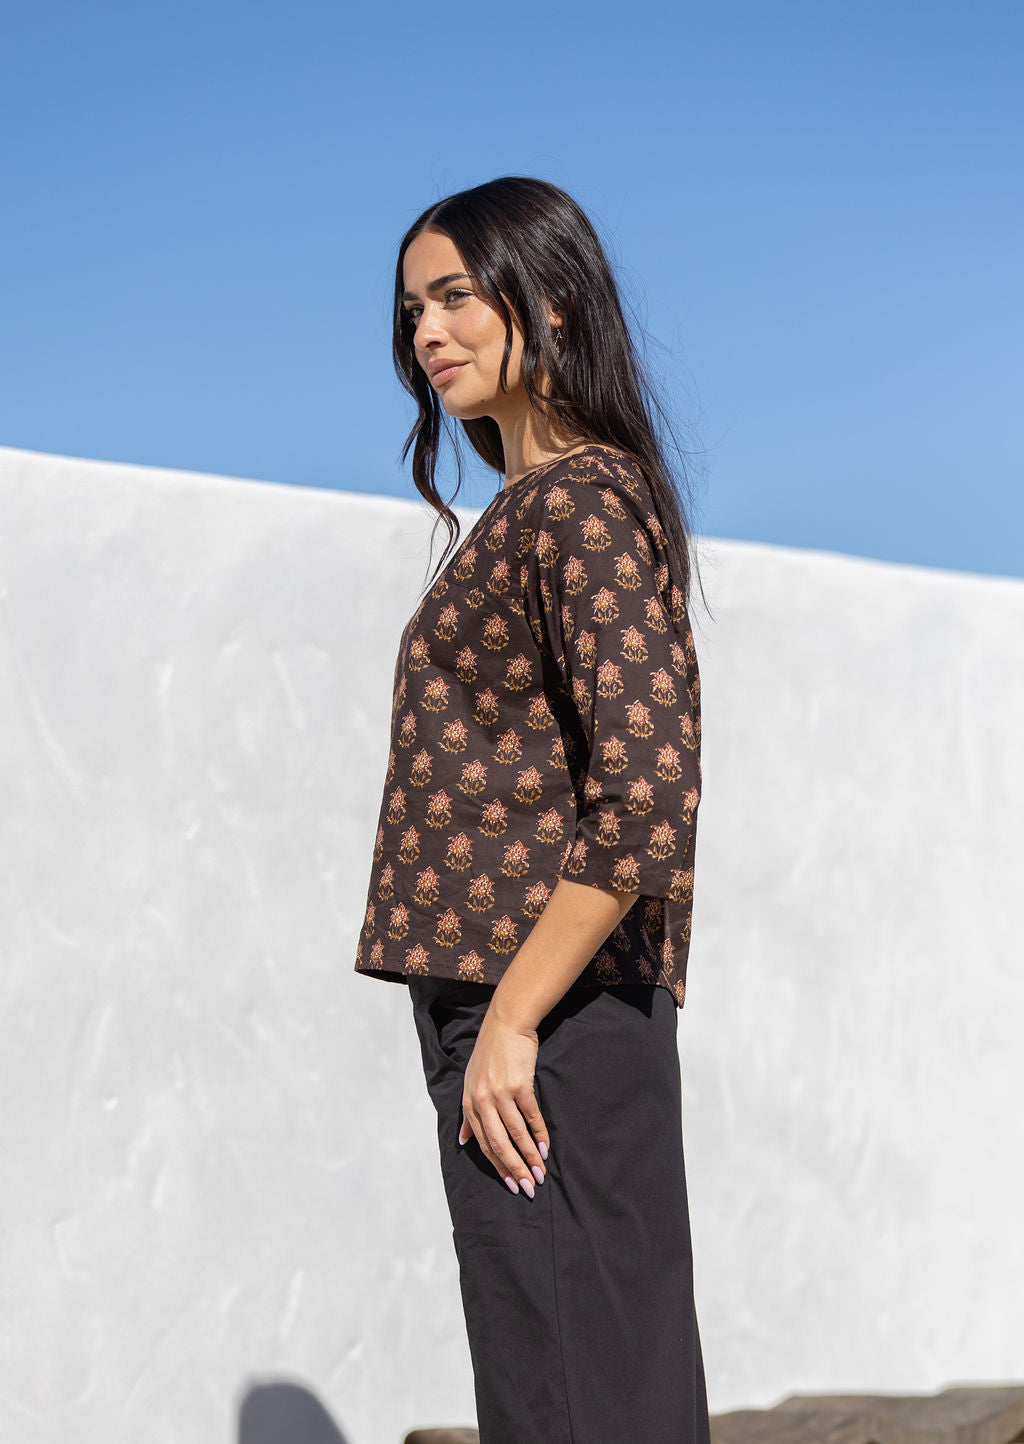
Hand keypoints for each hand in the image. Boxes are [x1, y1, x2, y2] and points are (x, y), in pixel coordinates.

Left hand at [458, 1003, 549, 1197]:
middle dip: (514, 1169)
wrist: (507, 1023)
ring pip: (516, 1134)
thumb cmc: (491, 1053)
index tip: (512, 1184)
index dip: (498, 1167)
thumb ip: (468, 1114)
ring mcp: (500, 1093)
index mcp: (468, 1103)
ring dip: (530, 1157)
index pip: (483, 1144)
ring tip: (541, 1173)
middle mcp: (481, 1100)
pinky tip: (545, 1148)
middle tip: (529, 1188)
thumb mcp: (471, 1082)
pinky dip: (539, 1135)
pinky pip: (531, 1116)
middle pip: (498, 1144)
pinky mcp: (519, 1084)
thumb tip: (463, 1141)